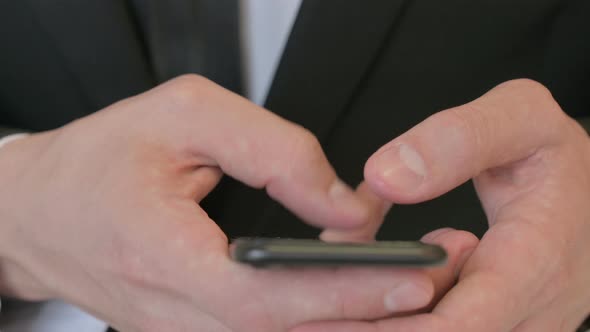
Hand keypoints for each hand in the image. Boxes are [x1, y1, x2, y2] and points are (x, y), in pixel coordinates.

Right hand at [0, 75, 472, 330]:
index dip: (343, 291)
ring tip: (411, 287)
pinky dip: (319, 319)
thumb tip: (344, 204)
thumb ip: (274, 152)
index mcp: (162, 255)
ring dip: (352, 319)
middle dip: (370, 312)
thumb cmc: (102, 157)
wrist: (43, 208)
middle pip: (286, 331)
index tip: (411, 279)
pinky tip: (358, 297)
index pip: (266, 295)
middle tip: (438, 280)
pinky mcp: (190, 331)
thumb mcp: (187, 116)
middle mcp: (172, 313)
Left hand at [294, 79, 589, 330]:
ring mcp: (517, 322)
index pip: (457, 325)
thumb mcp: (521, 119)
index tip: (320, 321)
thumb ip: (458, 140)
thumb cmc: (559, 154)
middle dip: (366, 330)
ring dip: (378, 320)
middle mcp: (530, 310)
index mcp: (535, 264)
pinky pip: (444, 325)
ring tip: (322, 297)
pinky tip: (362, 281)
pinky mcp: (501, 321)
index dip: (385, 330)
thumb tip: (387, 178)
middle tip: (301, 317)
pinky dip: (397, 311)